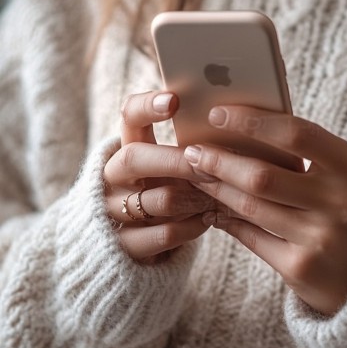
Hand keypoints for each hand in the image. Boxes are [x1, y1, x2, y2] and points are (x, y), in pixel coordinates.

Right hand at [103, 91, 215, 260]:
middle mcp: (112, 178)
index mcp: (125, 150)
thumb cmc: (165, 197)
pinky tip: (208, 221)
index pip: (128, 117)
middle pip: (136, 158)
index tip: (174, 100)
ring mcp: (113, 212)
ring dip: (196, 199)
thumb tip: (233, 128)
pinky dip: (193, 227)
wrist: (134, 247)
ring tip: (218, 197)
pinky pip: (165, 234)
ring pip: (159, 199)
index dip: (147, 106)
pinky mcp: (123, 246)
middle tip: (212, 164)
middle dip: (180, 161)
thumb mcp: (169, 172)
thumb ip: (189, 151)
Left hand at [184, 105, 346, 315]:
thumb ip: (306, 151)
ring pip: (250, 207)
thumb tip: (241, 124)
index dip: (251, 122)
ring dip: (217, 190)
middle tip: (192, 152)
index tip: (217, 113)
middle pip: (263, 175)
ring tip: (198, 177)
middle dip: (220, 161)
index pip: (296, 134)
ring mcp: (321, 238)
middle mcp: (340, 203)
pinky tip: (214, 209)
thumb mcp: (344, 176)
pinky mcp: (301, 267)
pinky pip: (251, 237)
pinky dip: (228, 221)